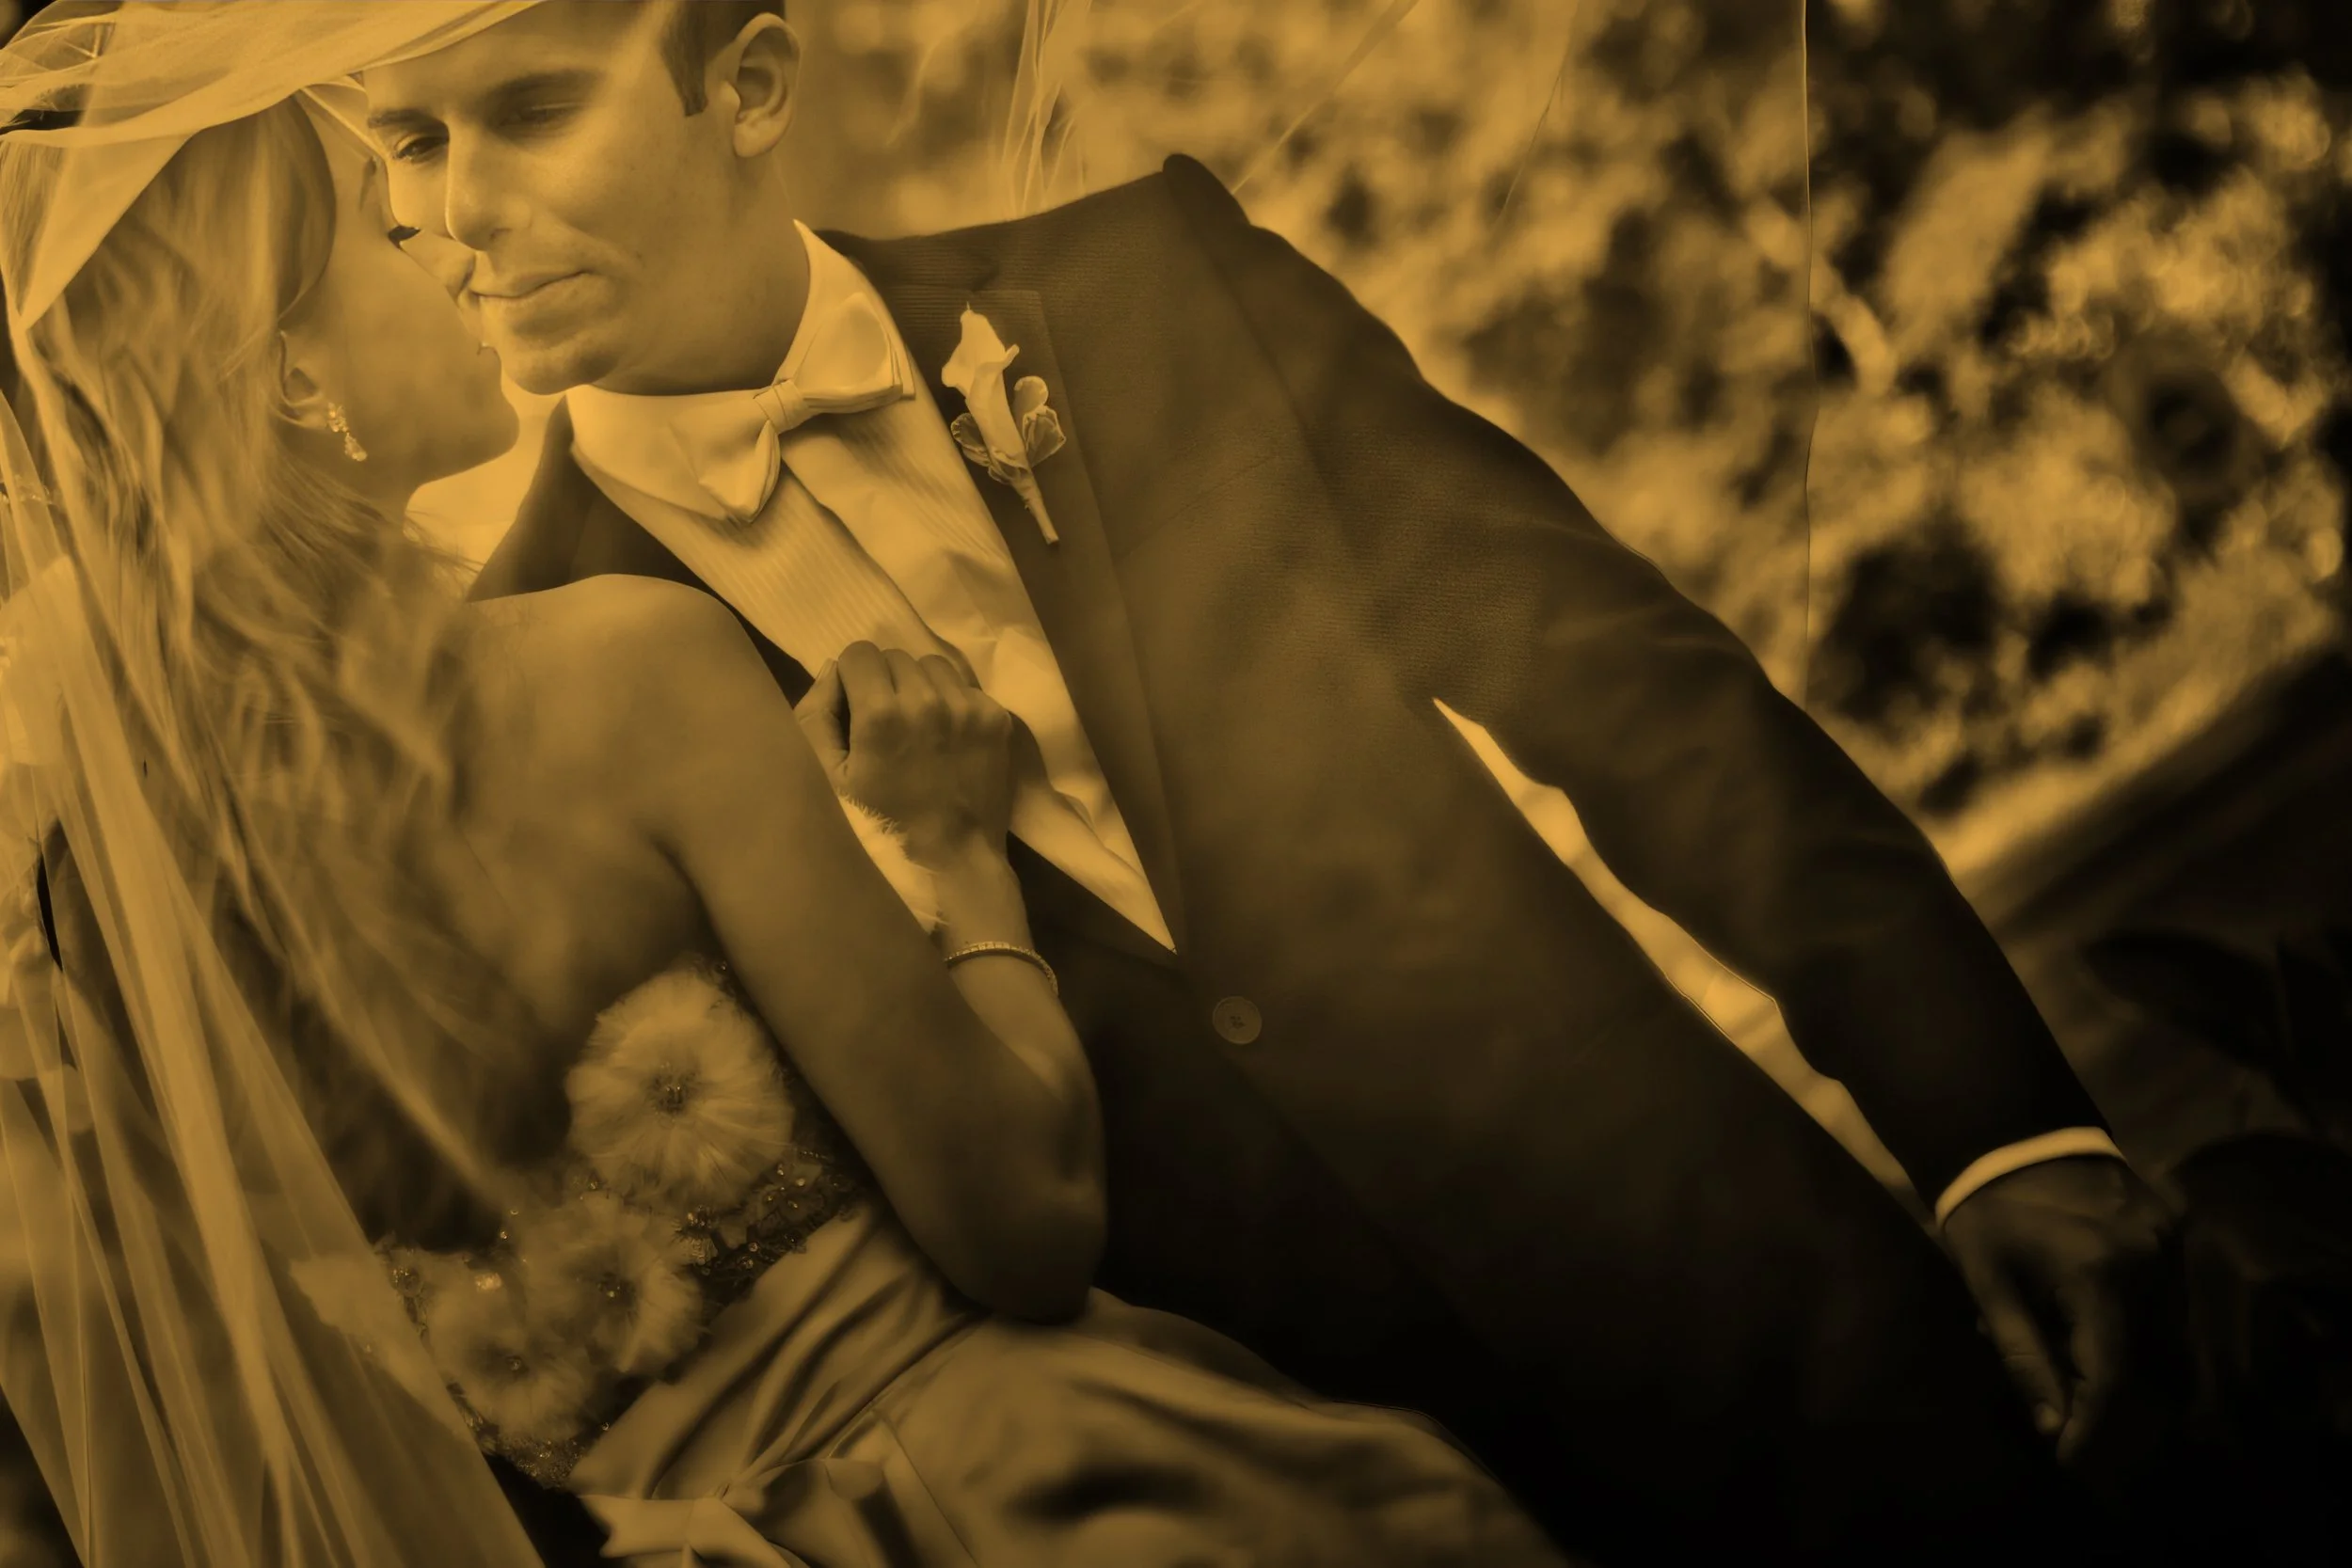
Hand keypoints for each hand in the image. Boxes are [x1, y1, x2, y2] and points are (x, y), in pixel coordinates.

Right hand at [792, 642, 1015, 860]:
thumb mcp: (830, 778)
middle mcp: (927, 699)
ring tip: (920, 728)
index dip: (852, 679)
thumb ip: (817, 715)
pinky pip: (964, 687)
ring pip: (933, 665)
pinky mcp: (996, 717)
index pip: (859, 653)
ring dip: (921, 686)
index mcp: (880, 713)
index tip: (857, 711)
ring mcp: (967, 706)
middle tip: (888, 725)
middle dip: (885, 683)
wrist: (954, 859)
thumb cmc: (883, 824)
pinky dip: (952, 703)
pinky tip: (947, 739)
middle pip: (896, 656)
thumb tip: (830, 668)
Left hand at [1943, 1155, 2185, 1481]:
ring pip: (2162, 1331)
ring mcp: (2168, 1244)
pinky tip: (2085, 1320)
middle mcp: (2149, 1263)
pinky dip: (2132, 1321)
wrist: (2009, 1129)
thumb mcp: (1988, 1282)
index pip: (2110, 1374)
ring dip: (2120, 1357)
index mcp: (2098, 1276)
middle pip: (2146, 1359)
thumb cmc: (1987, 1209)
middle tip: (2062, 1416)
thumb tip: (2051, 1424)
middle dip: (2105, 1396)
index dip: (2092, 1425)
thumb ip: (2022, 1353)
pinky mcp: (2172, 1228)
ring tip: (2065, 1361)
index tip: (2069, 1459)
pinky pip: (2165, 1296)